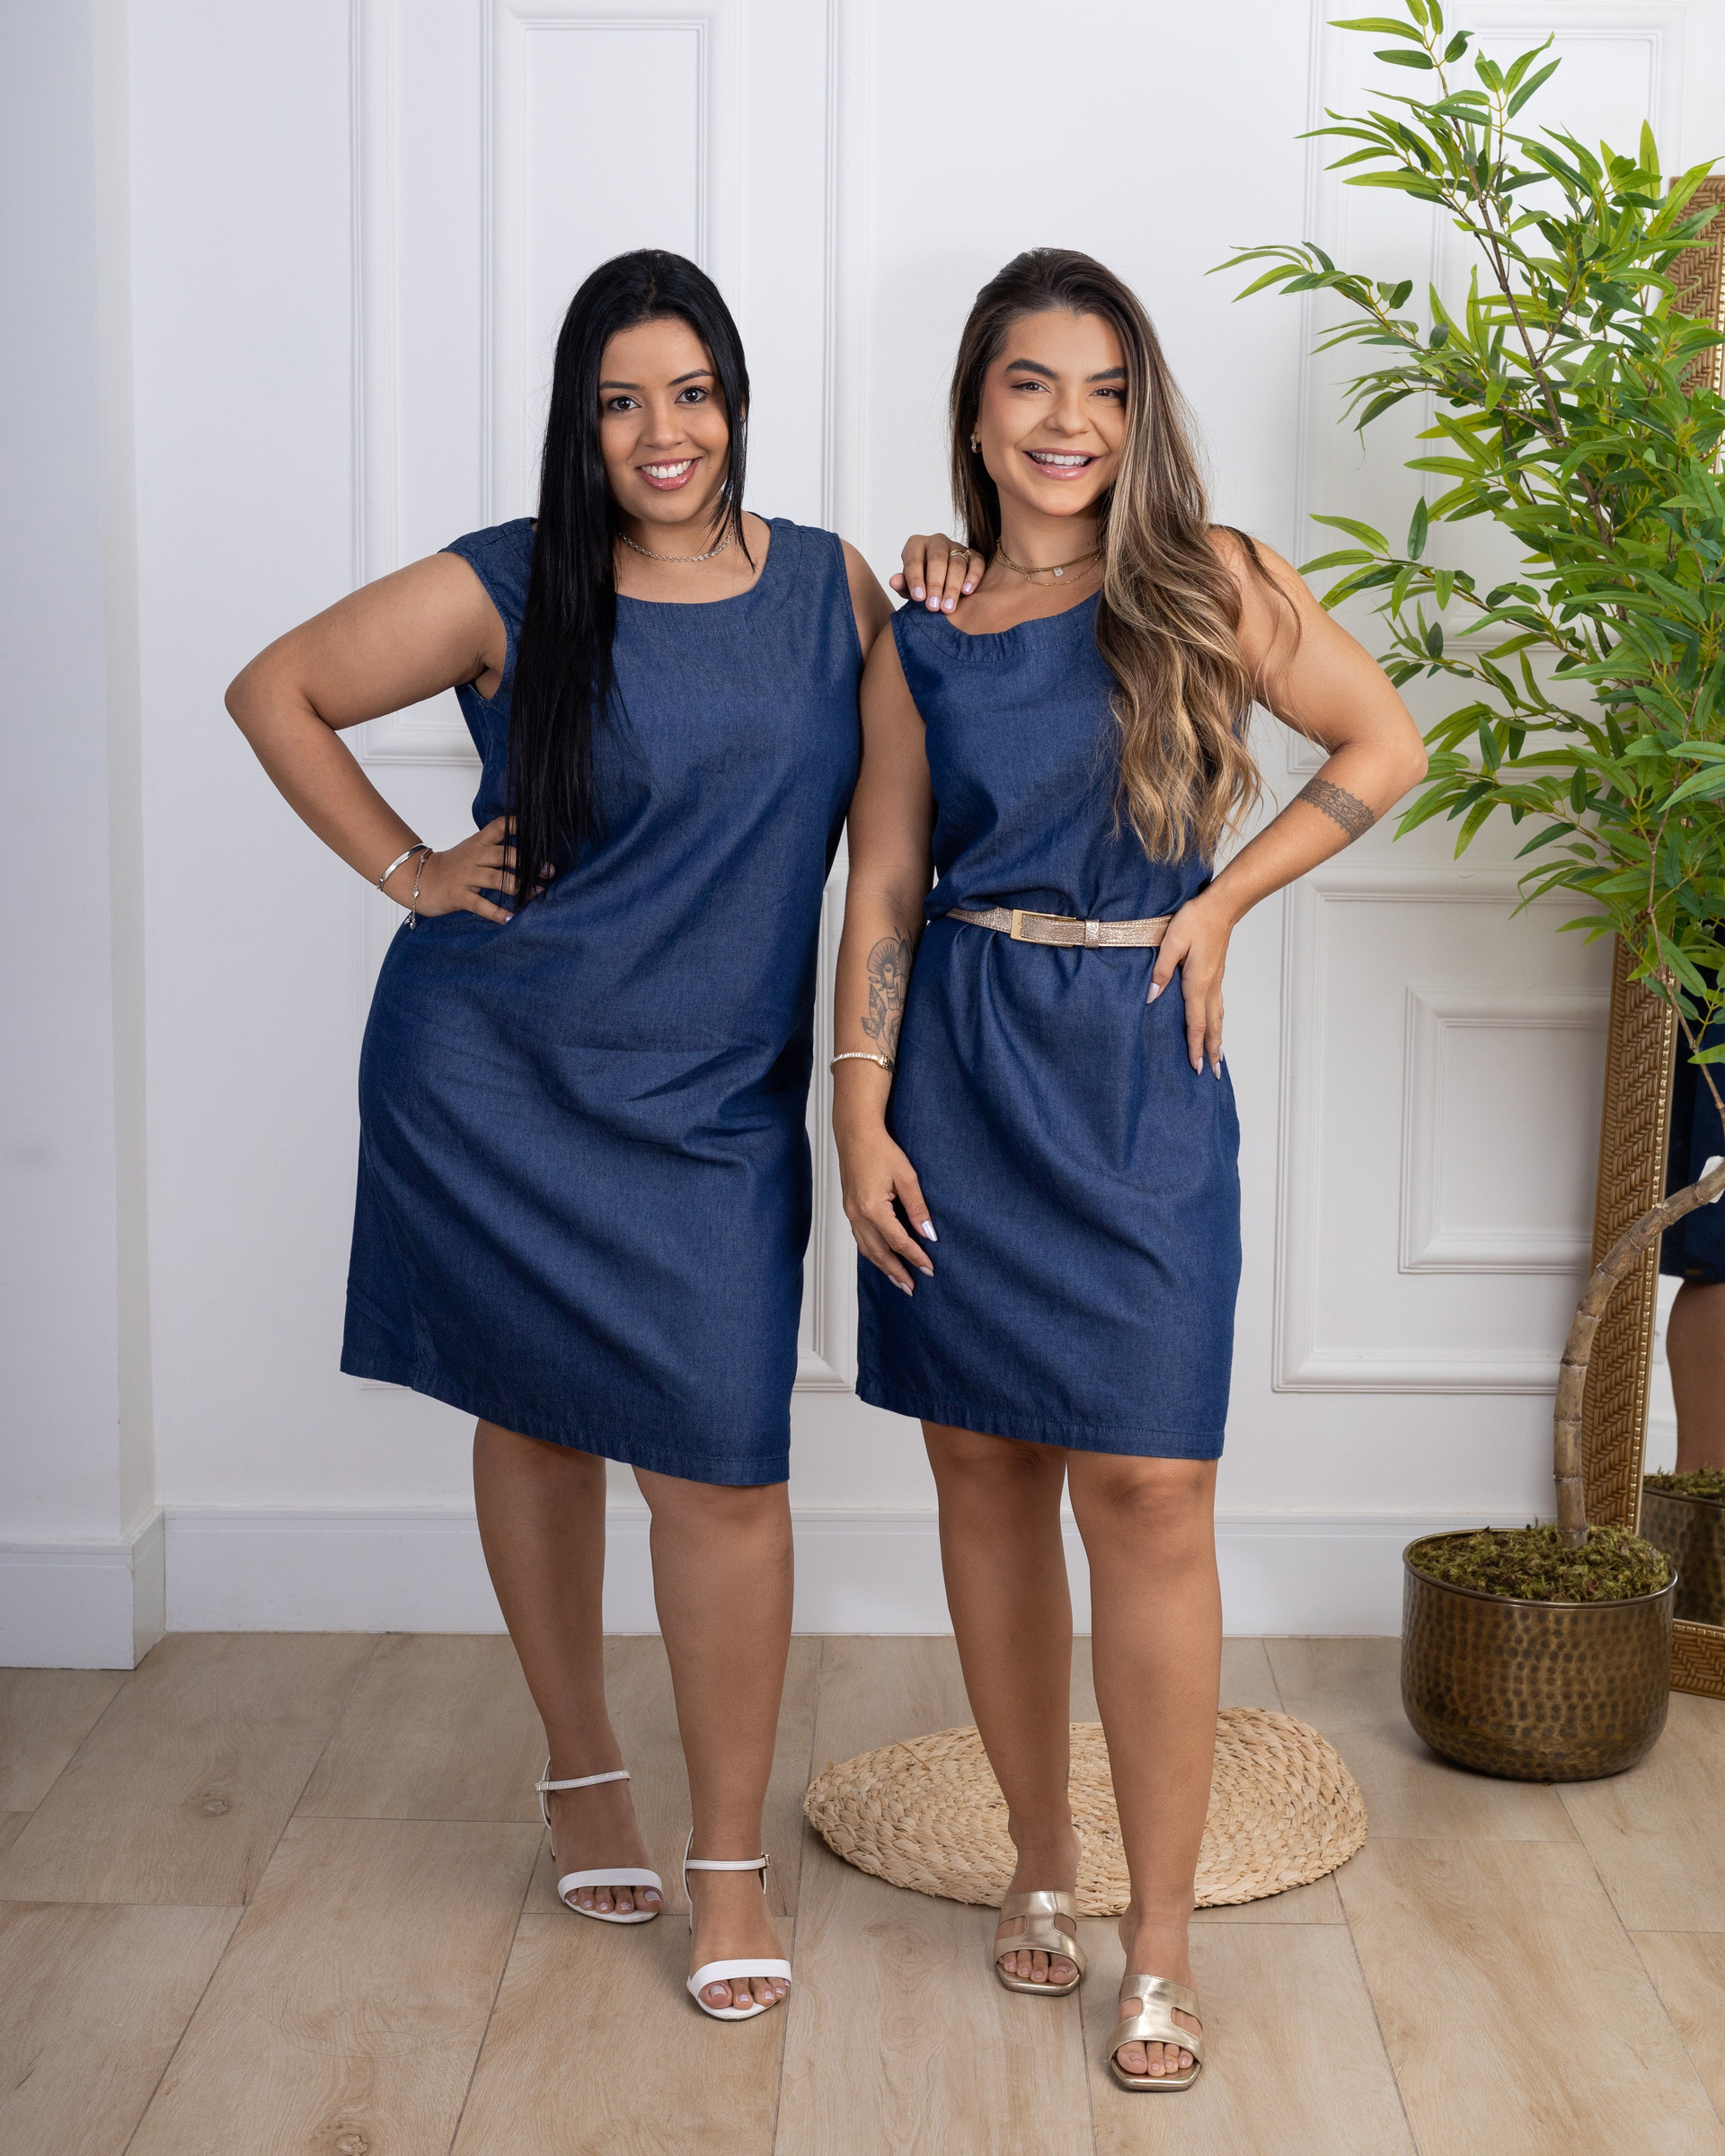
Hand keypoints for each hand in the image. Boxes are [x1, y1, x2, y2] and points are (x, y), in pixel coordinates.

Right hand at [381, 816, 546, 923]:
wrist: (419, 880)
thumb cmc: (453, 866)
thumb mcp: (472, 850)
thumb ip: (496, 847)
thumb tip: (530, 852)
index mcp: (479, 842)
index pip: (500, 827)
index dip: (518, 825)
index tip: (538, 830)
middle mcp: (475, 857)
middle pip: (504, 855)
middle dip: (528, 863)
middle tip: (548, 872)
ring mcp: (467, 876)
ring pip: (497, 879)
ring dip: (519, 887)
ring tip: (536, 894)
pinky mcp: (459, 896)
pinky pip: (481, 905)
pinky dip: (497, 913)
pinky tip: (510, 918)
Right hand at [836, 1108, 937, 1293]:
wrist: (855, 1134)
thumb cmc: (880, 1150)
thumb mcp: (907, 1177)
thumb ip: (918, 1208)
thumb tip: (929, 1234)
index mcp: (873, 1208)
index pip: (898, 1242)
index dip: (915, 1257)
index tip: (929, 1268)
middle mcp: (857, 1215)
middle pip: (879, 1253)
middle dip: (897, 1271)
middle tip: (911, 1287)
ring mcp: (850, 1213)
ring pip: (867, 1249)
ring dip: (883, 1266)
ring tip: (898, 1279)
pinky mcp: (849, 1209)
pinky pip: (860, 1238)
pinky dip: (872, 1252)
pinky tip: (881, 1257)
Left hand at [890, 533, 979, 613]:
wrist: (941, 585)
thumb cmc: (922, 585)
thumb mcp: (909, 587)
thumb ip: (903, 584)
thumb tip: (894, 581)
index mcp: (916, 545)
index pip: (914, 558)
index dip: (915, 578)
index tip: (918, 598)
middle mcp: (936, 541)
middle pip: (937, 559)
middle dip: (935, 585)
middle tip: (933, 607)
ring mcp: (956, 546)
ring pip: (957, 563)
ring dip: (952, 587)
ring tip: (947, 607)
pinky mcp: (973, 555)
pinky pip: (976, 562)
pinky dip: (973, 576)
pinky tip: (967, 592)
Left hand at [1148, 889, 1234, 1076]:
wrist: (1221, 906)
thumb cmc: (1195, 920)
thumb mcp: (1171, 942)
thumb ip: (1161, 970)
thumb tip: (1152, 996)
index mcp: (1197, 983)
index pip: (1196, 1023)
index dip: (1195, 1047)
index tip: (1195, 1067)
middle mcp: (1210, 987)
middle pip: (1212, 1027)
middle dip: (1212, 1052)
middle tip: (1213, 1074)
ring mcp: (1216, 981)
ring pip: (1218, 1018)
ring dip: (1218, 1040)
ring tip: (1218, 1058)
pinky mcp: (1217, 975)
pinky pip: (1218, 1007)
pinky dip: (1218, 1023)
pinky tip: (1216, 1025)